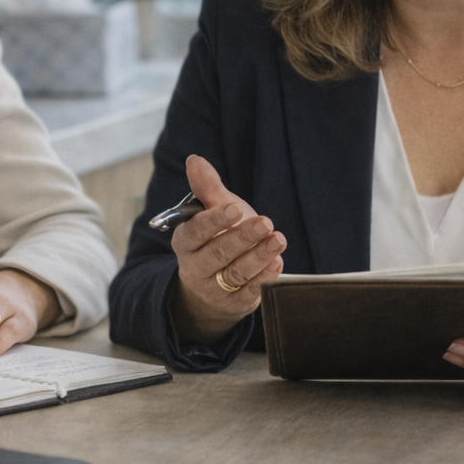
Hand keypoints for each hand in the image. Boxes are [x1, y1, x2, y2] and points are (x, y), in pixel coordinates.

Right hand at [169, 155, 285, 345]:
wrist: (215, 286)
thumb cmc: (217, 239)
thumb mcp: (213, 212)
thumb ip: (206, 188)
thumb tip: (195, 160)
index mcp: (185, 242)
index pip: (195, 232)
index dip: (214, 221)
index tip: (235, 209)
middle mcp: (195, 267)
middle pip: (217, 253)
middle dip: (242, 238)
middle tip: (265, 223)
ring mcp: (214, 288)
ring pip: (235, 273)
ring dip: (258, 257)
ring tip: (278, 240)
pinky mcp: (234, 303)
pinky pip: (250, 292)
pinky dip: (264, 278)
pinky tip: (277, 263)